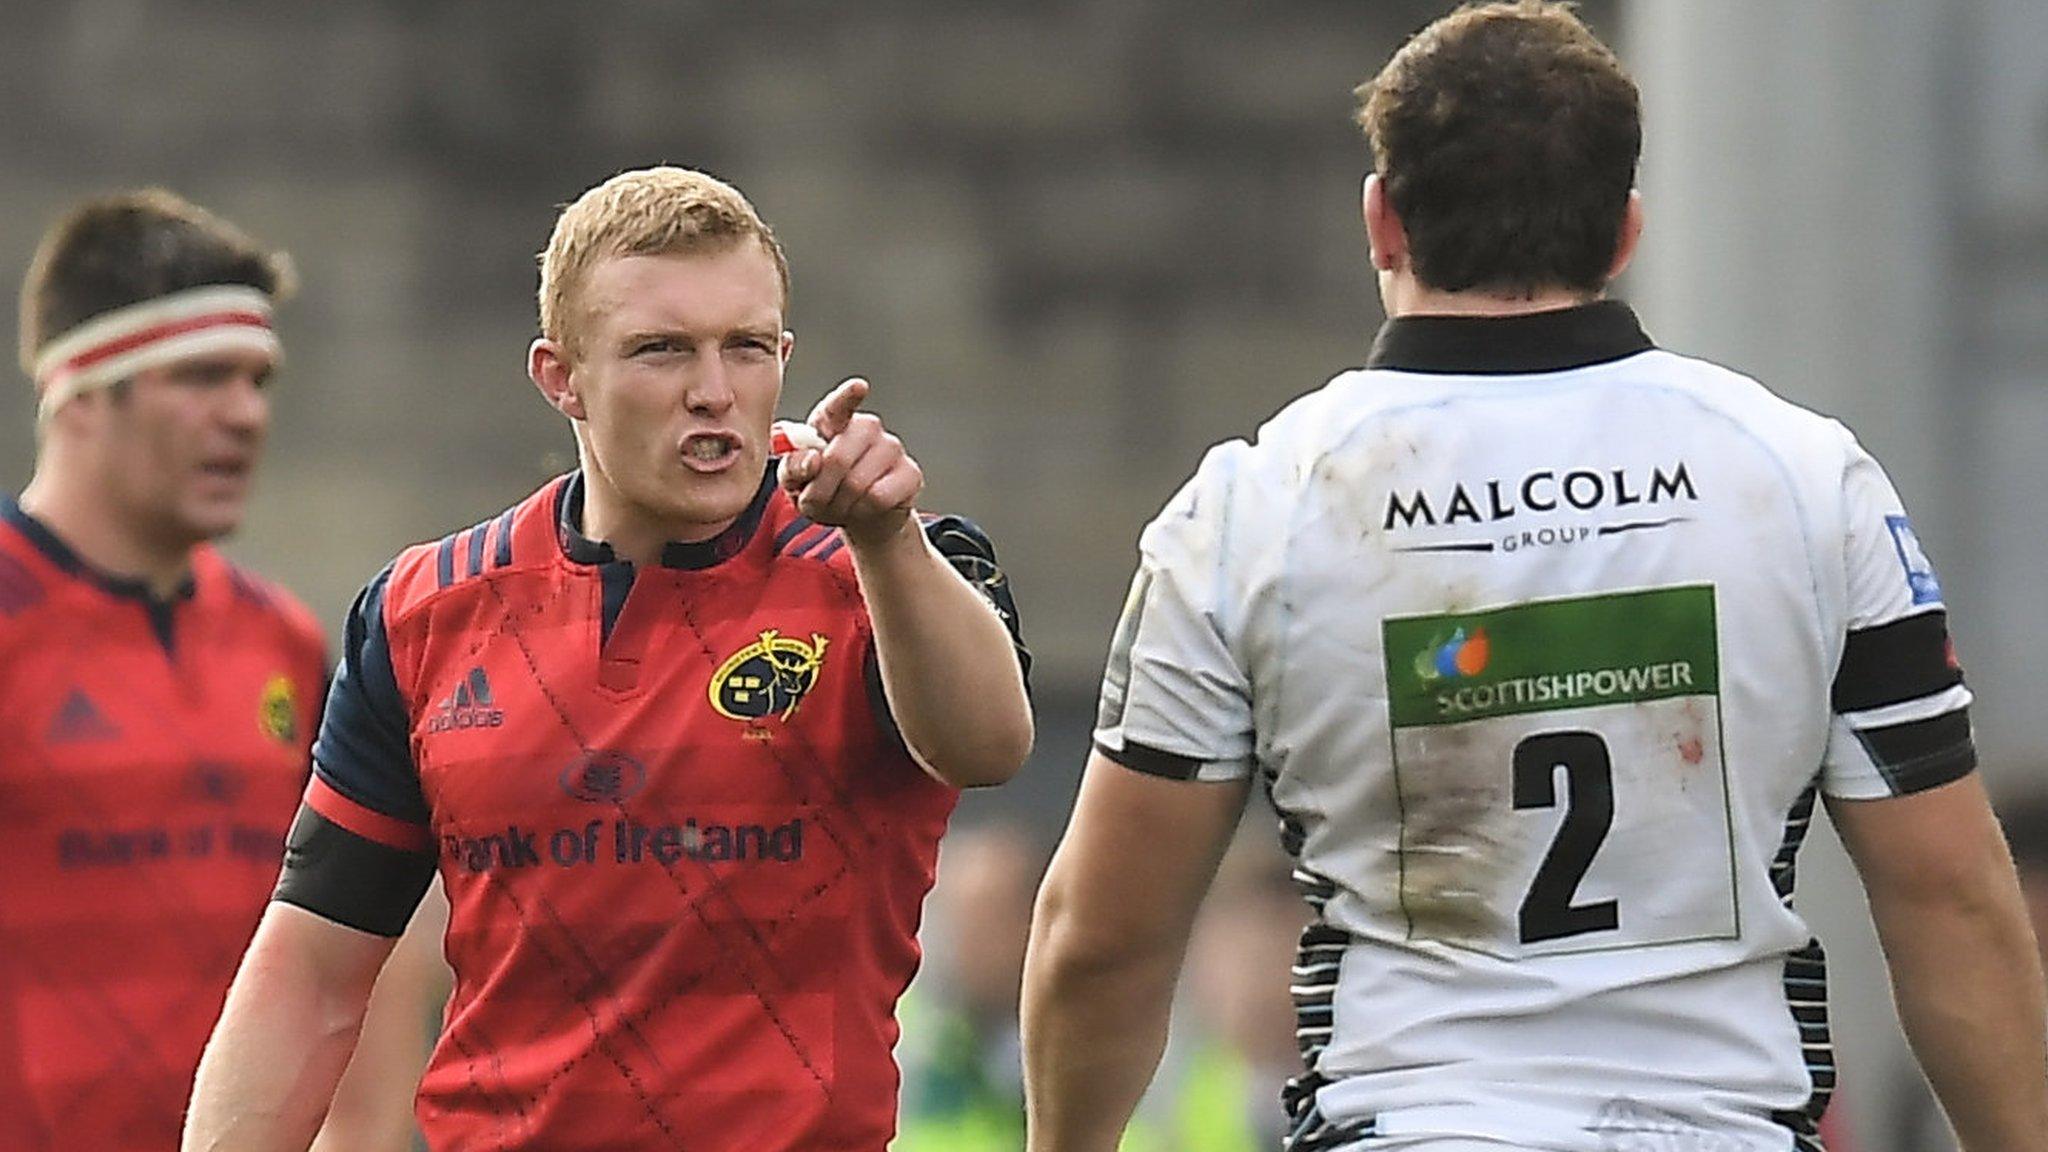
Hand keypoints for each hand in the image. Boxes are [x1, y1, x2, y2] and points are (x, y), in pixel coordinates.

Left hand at [779, 378, 922, 546]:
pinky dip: (862, 512)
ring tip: (839, 506)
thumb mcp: (796, 481)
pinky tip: (862, 509)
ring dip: (840, 506)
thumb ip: (794, 468)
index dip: (849, 396)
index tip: (859, 387)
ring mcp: (892, 448)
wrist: (859, 515)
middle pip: (837, 460)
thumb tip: (811, 461)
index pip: (840, 404)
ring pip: (857, 484)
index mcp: (833, 420)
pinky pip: (879, 498)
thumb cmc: (823, 489)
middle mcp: (867, 426)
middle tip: (815, 503)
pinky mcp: (911, 474)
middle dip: (819, 492)